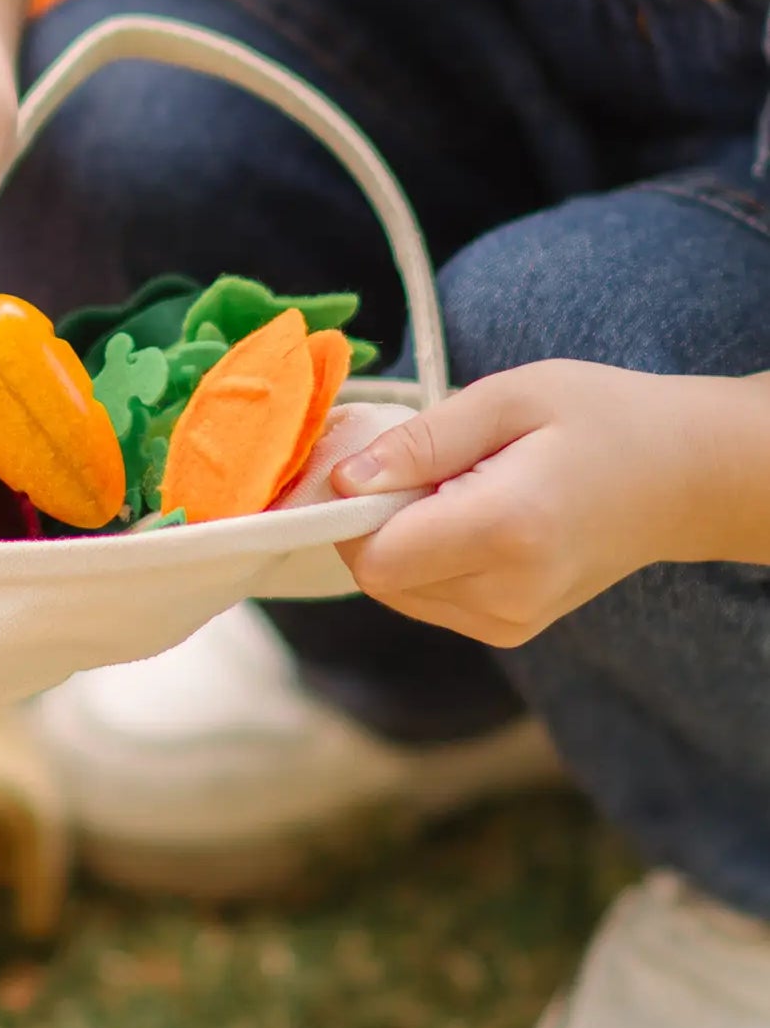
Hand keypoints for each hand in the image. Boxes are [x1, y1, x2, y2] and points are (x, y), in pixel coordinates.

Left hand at [331, 360, 752, 645]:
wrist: (683, 476)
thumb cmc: (599, 418)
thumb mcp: (508, 398)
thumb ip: (420, 441)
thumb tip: (343, 479)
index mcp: (507, 532)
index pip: (374, 558)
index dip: (348, 511)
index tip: (364, 460)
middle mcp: (506, 595)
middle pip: (379, 576)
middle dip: (370, 519)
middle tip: (410, 463)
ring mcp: (511, 623)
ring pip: (397, 589)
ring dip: (397, 537)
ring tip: (449, 485)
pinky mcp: (510, 629)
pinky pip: (427, 596)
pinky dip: (423, 555)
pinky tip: (462, 513)